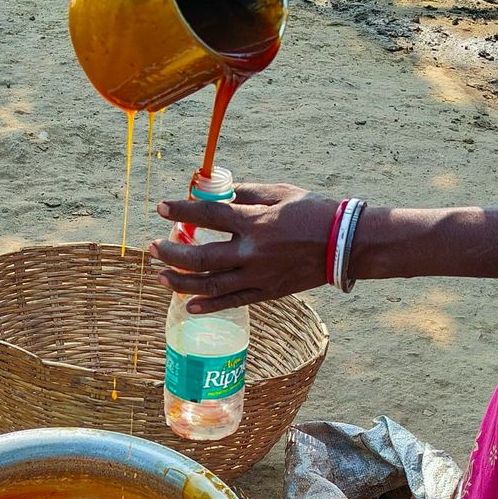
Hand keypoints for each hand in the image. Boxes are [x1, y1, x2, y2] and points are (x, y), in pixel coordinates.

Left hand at [151, 184, 332, 311]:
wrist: (345, 244)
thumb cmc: (314, 212)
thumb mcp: (280, 192)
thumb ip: (245, 193)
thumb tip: (215, 192)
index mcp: (255, 223)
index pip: (208, 216)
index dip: (181, 211)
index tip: (161, 208)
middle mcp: (252, 253)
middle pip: (200, 257)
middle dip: (171, 253)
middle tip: (153, 247)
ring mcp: (258, 277)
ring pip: (210, 285)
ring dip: (181, 281)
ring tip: (162, 276)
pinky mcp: (267, 292)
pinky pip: (232, 302)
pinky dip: (208, 306)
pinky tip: (188, 305)